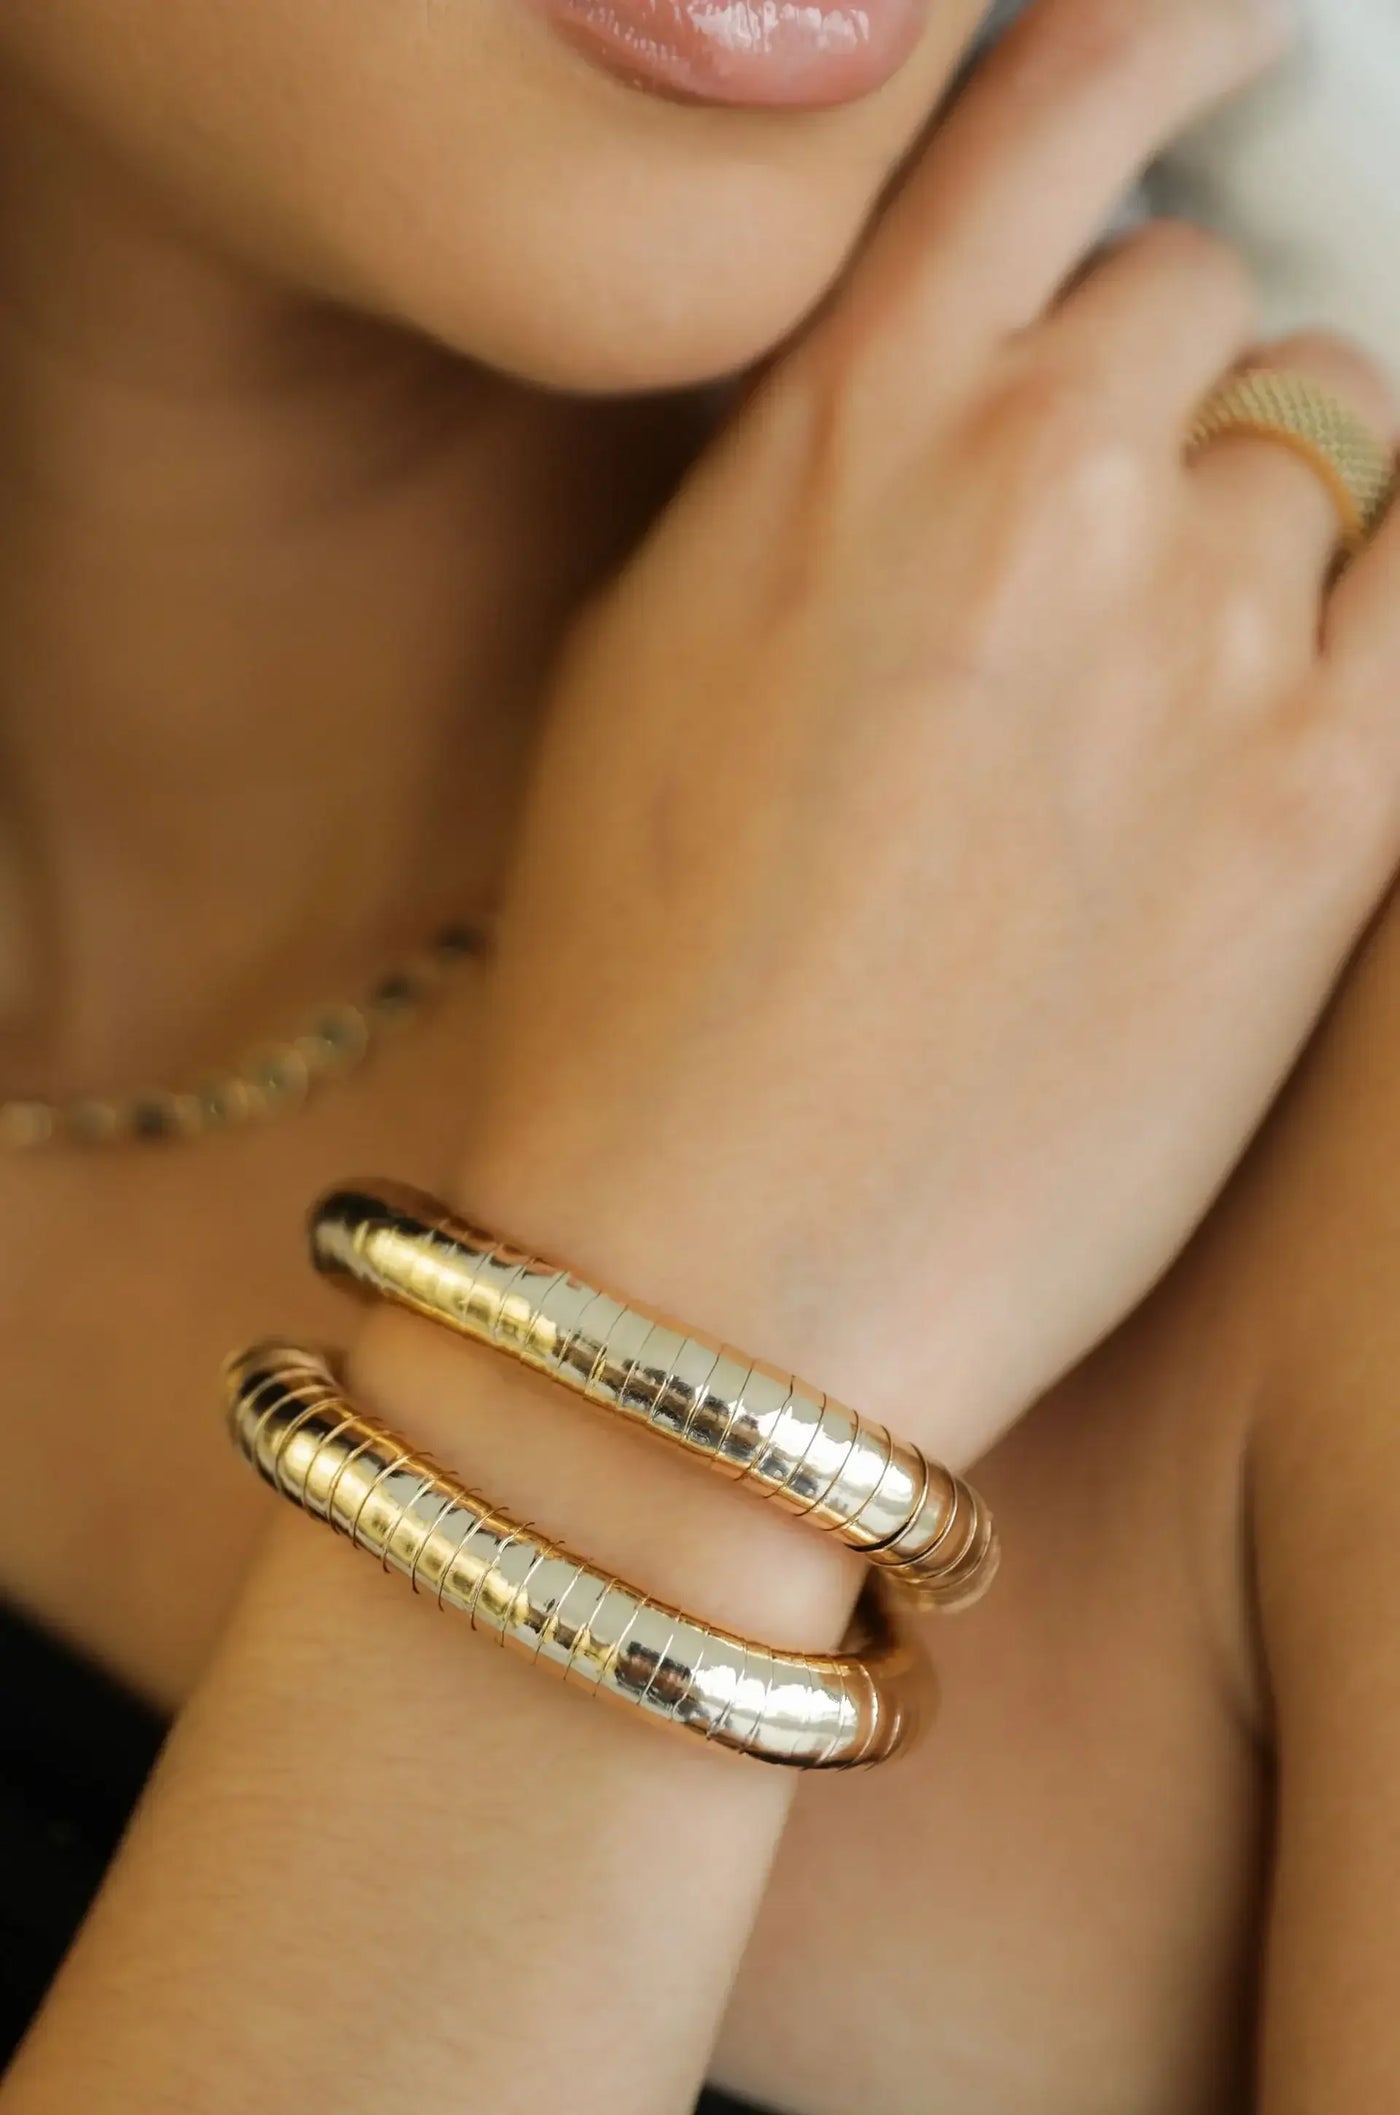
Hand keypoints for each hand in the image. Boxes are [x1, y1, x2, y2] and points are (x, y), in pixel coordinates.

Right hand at [462, 0, 1399, 1465]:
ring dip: (1262, 545)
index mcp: (846, 429)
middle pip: (1210, 309)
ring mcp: (1200, 645)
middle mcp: (1039, 489)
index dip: (1157, 39)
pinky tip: (1282, 724)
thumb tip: (937, 388)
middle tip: (1100, 560)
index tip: (1224, 25)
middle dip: (1165, 401)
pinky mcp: (1325, 816)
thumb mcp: (655, 654)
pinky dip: (1362, 641)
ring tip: (1151, 717)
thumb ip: (817, 471)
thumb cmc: (640, 983)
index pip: (1049, 115)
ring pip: (1328, 462)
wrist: (714, 1265)